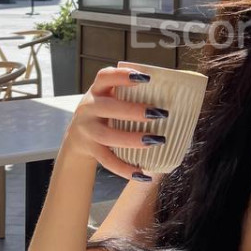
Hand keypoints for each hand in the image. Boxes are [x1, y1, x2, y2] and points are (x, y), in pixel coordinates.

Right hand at [64, 66, 165, 180]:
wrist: (77, 137)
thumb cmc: (105, 112)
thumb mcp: (110, 97)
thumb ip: (130, 92)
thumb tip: (173, 93)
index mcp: (97, 90)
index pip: (105, 77)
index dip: (123, 75)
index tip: (147, 77)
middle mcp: (88, 108)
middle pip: (108, 108)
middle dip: (134, 110)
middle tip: (160, 113)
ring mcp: (87, 130)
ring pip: (108, 136)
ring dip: (132, 139)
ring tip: (157, 141)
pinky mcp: (90, 150)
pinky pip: (108, 161)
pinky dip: (125, 169)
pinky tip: (144, 175)